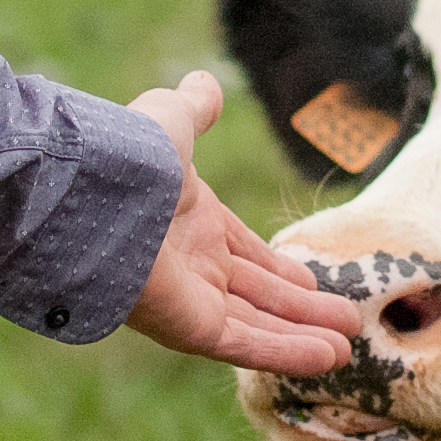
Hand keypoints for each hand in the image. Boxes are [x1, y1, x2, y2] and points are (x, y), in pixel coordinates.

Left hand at [122, 71, 359, 374]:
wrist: (92, 197)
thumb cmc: (130, 157)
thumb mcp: (172, 122)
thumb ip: (193, 110)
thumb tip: (203, 82)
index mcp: (190, 222)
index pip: (244, 252)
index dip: (278, 267)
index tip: (310, 279)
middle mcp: (191, 265)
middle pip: (259, 294)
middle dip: (302, 308)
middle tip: (346, 321)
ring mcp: (191, 299)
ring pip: (260, 323)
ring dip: (304, 335)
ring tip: (348, 350)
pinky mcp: (190, 328)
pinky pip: (246, 344)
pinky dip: (288, 353)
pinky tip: (328, 358)